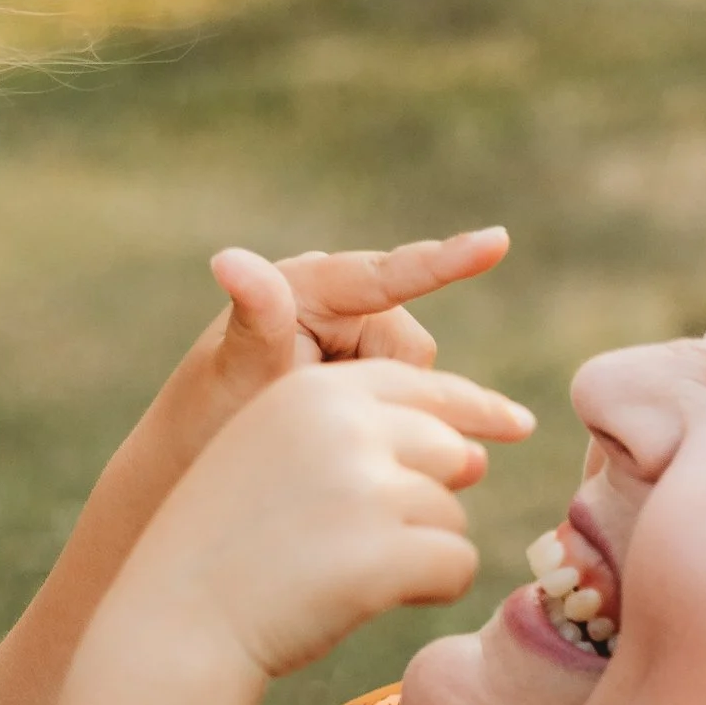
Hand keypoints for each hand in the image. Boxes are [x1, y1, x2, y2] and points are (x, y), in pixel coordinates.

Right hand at [126, 355, 495, 683]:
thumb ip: (366, 438)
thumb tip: (480, 454)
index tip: (514, 423)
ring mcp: (367, 487)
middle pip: (449, 451)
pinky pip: (457, 565)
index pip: (423, 386)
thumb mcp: (276, 459)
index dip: (473, 407)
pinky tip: (368, 600)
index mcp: (315, 390)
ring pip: (452, 514)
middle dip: (426, 501)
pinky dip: (428, 590)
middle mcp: (345, 425)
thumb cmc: (226, 547)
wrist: (178, 622)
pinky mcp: (387, 551)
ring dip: (418, 552)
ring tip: (343, 574)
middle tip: (356, 542)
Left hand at [180, 229, 524, 433]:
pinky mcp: (374, 371)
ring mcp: (364, 336)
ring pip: (420, 388)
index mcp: (313, 284)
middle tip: (320, 422)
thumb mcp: (236, 370)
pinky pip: (416, 403)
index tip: (497, 242)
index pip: (389, 276)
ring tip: (326, 434)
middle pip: (413, 357)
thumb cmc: (213, 415)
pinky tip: (365, 450)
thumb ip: (256, 318)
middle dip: (383, 398)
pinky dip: (400, 430)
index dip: (448, 261)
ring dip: (388, 418)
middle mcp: (347, 302)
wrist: (208, 462)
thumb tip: (226, 260)